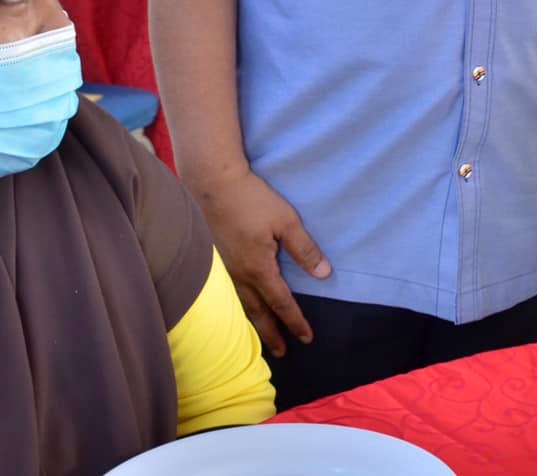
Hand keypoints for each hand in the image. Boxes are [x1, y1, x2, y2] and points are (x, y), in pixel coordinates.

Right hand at [189, 166, 331, 356]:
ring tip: (260, 338)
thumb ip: (304, 249)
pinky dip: (238, 308)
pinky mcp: (213, 260)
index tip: (307, 338)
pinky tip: (239, 307)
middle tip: (282, 352)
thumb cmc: (252, 200)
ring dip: (253, 324)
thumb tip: (324, 275)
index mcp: (259, 269)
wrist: (212, 184)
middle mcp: (239, 276)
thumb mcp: (286, 221)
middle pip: (258, 313)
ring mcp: (223, 270)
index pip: (281, 304)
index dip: (295, 322)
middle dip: (271, 334)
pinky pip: (228, 294)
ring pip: (240, 306)